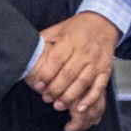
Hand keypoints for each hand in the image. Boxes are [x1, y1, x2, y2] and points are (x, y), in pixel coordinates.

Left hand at [25, 11, 119, 130]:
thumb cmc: (77, 28)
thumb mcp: (58, 29)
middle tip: (46, 98)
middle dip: (56, 89)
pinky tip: (81, 107)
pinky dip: (91, 98)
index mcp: (70, 40)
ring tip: (58, 105)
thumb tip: (25, 51)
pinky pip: (99, 86)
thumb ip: (43, 40)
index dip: (46, 74)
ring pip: (83, 82)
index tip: (38, 85)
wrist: (103, 23)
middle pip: (69, 74)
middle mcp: (85, 51)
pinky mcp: (105, 70)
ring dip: (70, 96)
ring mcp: (96, 61)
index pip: (57, 59)